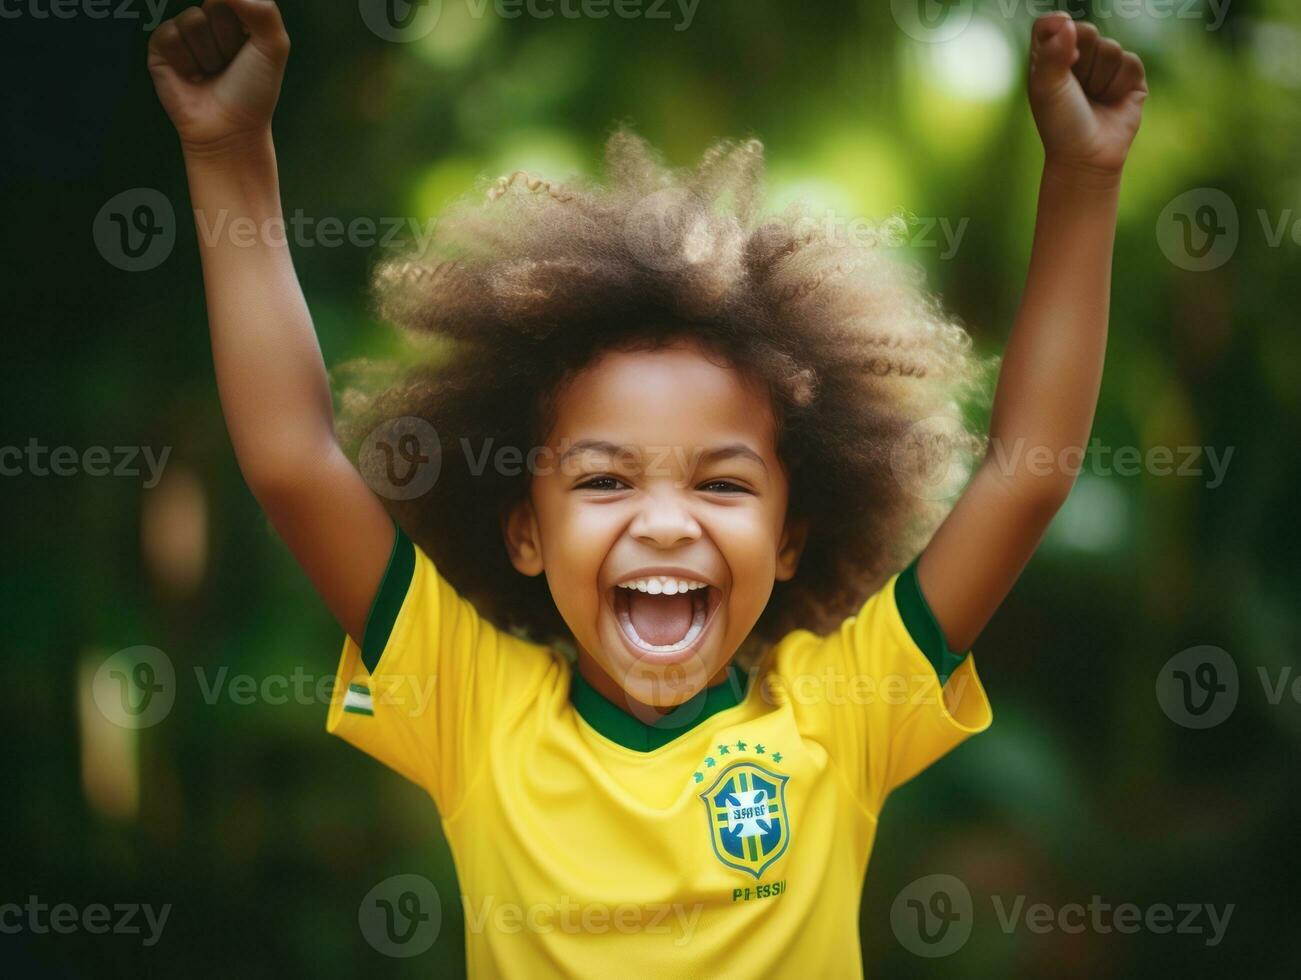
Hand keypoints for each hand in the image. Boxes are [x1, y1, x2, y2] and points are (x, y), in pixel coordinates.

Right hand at [147, 0, 289, 153]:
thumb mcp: (274, 46)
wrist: (229, 130)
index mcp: (239, 19)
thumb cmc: (253, 92)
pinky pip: (169, 33)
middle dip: (227, 38)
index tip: (248, 45)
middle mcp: (211, 23)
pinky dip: (185, 59)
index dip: (243, 19)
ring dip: (208, 53)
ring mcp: (185, 34)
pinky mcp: (161, 48)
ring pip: (192, 20)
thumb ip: (261, 8)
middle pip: (214, 5)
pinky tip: (192, 76)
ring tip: (212, 73)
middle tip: (230, 64)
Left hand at [1027, 12, 1146, 177]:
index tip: (1061, 41)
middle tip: (1075, 88)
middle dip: (1081, 60)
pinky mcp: (1130, 74)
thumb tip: (1067, 23)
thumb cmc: (1061, 123)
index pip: (1049, 24)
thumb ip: (1052, 55)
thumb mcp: (1047, 89)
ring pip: (1110, 47)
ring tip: (1092, 99)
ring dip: (1099, 79)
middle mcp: (1077, 56)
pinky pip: (1130, 62)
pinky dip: (1118, 85)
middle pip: (1085, 30)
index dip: (1056, 26)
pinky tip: (1111, 101)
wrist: (1087, 156)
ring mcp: (1105, 64)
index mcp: (1049, 57)